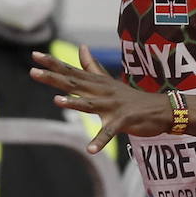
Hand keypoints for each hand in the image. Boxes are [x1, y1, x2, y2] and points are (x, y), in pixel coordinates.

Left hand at [30, 46, 170, 151]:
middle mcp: (102, 91)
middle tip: (33, 71)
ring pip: (90, 104)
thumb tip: (81, 47)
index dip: (53, 63)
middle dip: (54, 77)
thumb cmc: (130, 97)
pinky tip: (90, 150)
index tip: (35, 55)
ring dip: (74, 103)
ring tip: (57, 101)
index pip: (71, 71)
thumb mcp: (108, 81)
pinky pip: (109, 132)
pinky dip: (100, 141)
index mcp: (96, 83)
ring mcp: (112, 106)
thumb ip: (92, 67)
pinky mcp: (123, 121)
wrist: (162, 109)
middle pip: (74, 83)